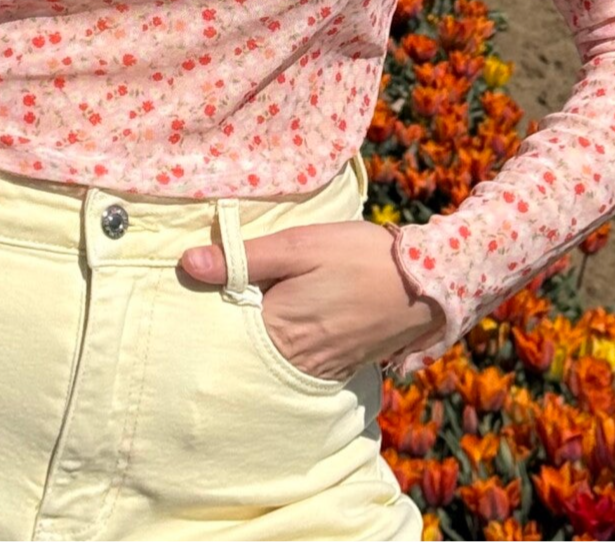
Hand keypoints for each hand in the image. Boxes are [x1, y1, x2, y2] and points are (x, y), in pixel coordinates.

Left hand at [178, 220, 445, 383]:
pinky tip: (290, 312)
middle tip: (221, 287)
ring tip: (253, 297)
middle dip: (231, 322)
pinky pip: (298, 357)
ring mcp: (319, 368)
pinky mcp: (339, 365)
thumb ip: (244, 259)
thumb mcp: (298, 245)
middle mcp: (294, 362)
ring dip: (259, 329)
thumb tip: (187, 263)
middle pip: (245, 345)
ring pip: (270, 352)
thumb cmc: (358, 257)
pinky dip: (286, 339)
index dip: (208, 304)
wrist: (427, 282)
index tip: (196, 282)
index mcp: (278, 333)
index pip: (223, 327)